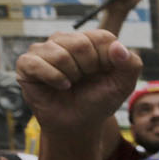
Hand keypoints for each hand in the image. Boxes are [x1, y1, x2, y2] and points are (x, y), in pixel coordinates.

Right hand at [14, 30, 143, 135]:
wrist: (78, 123)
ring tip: (71, 83)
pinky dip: (53, 79)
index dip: (106, 60)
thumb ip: (131, 64)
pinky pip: (38, 63)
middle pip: (80, 44)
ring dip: (71, 76)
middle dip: (88, 69)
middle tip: (84, 80)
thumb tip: (118, 46)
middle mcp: (65, 40)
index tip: (103, 73)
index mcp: (89, 40)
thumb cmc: (99, 100)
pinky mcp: (27, 63)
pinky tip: (59, 86)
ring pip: (60, 54)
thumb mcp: (123, 85)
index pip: (102, 37)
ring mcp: (44, 50)